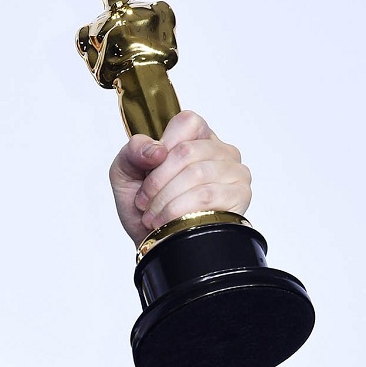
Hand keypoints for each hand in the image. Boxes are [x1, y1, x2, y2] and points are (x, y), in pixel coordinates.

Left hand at [109, 110, 250, 246]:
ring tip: (153, 215)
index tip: (147, 171)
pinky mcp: (239, 195)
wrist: (155, 243)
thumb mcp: (126, 174)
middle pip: (187, 151)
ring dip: (166, 199)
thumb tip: (156, 150)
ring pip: (197, 173)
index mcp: (196, 137)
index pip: (187, 122)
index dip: (162, 148)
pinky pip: (208, 195)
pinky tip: (168, 221)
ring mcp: (234, 171)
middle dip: (157, 181)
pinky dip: (179, 209)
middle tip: (144, 202)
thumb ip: (132, 152)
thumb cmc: (144, 207)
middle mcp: (220, 151)